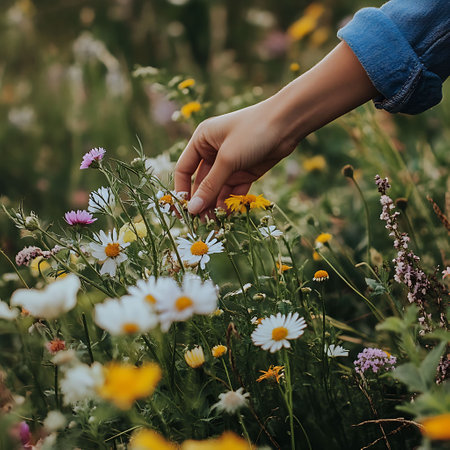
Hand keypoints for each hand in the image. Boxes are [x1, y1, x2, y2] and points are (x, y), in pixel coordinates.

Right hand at [175, 42, 376, 214]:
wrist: (288, 123)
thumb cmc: (252, 132)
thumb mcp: (228, 159)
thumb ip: (210, 186)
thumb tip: (192, 209)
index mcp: (201, 141)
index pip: (184, 170)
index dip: (181, 191)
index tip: (182, 212)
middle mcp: (213, 152)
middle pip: (201, 183)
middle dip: (201, 203)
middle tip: (200, 224)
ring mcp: (230, 163)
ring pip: (217, 190)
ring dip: (215, 206)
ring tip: (215, 224)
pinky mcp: (246, 171)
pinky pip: (233, 191)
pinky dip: (230, 203)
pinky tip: (228, 217)